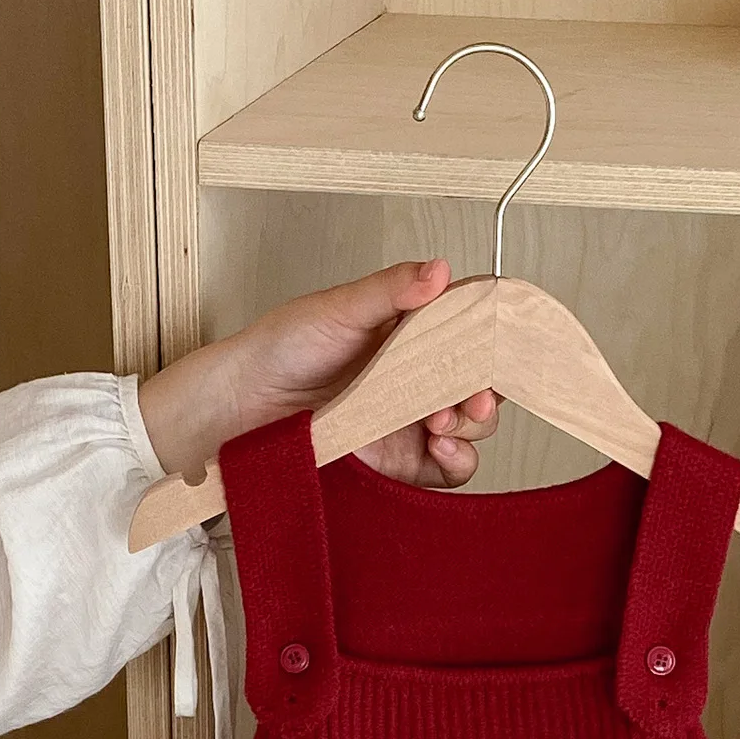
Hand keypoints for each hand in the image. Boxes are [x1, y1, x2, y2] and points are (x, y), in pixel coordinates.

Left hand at [137, 260, 499, 487]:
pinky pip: (451, 469)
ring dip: (472, 423)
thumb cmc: (281, 348)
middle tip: (470, 394)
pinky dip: (458, 460)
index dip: (495, 335)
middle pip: (483, 380)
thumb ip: (391, 291)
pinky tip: (439, 447)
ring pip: (474, 425)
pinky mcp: (404, 462)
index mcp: (412, 330)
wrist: (240, 407)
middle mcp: (420, 374)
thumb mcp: (338, 309)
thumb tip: (439, 270)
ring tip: (441, 420)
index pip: (473, 327)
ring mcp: (414, 419)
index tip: (499, 340)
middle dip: (488, 388)